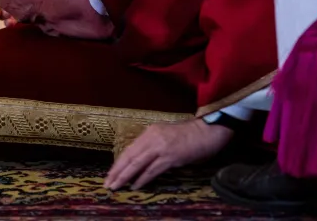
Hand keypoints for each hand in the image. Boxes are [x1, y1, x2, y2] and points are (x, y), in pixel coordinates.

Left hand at [104, 119, 232, 190]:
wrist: (208, 131)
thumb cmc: (189, 135)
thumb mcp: (166, 135)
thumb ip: (154, 144)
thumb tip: (141, 161)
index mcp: (150, 132)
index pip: (129, 149)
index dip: (118, 163)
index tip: (110, 174)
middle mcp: (153, 137)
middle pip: (129, 156)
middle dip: (117, 171)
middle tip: (108, 184)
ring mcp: (161, 147)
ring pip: (137, 163)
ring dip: (125, 176)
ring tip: (116, 186)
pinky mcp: (171, 157)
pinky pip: (152, 170)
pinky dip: (142, 179)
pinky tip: (135, 186)